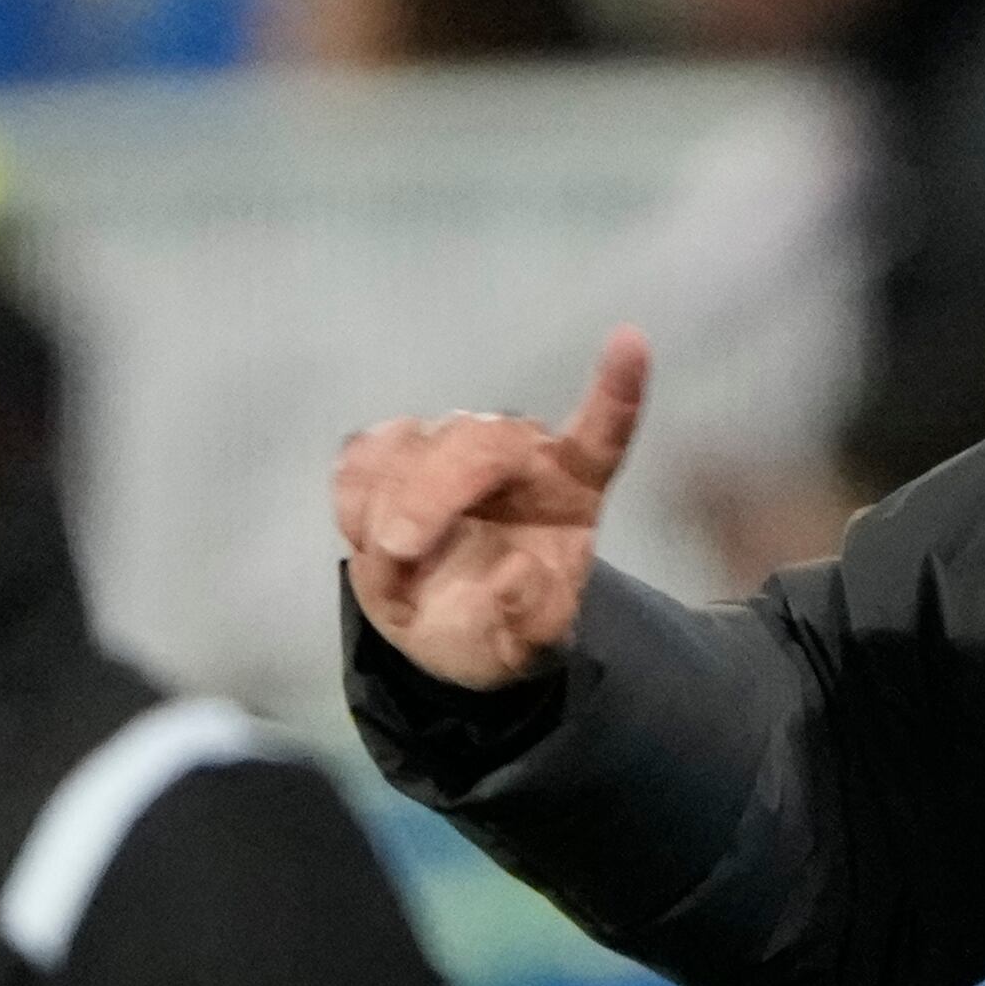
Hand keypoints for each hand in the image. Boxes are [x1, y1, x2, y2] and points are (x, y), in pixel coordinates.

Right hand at [333, 330, 649, 691]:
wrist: (445, 627)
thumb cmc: (503, 623)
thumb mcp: (529, 643)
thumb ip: (531, 615)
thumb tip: (514, 569)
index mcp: (572, 487)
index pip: (604, 432)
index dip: (617, 390)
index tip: (630, 342)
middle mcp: (518, 450)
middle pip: (479, 440)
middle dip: (430, 493)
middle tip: (400, 551)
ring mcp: (453, 442)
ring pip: (407, 445)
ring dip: (385, 513)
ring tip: (396, 571)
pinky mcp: (396, 448)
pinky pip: (361, 456)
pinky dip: (354, 504)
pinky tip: (367, 540)